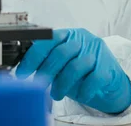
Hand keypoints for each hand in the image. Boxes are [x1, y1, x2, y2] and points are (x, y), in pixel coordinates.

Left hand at [16, 28, 130, 113]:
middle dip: (46, 71)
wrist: (108, 79)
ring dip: (62, 84)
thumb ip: (46, 62)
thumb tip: (22, 69)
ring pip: (76, 67)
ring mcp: (96, 52)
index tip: (22, 73)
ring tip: (56, 94)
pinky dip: (84, 90)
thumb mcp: (61, 63)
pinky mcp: (107, 67)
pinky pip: (94, 79)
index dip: (33, 57)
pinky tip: (80, 95)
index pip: (48, 39)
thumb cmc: (80, 71)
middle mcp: (82, 39)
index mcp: (68, 34)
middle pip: (61, 52)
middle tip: (38, 85)